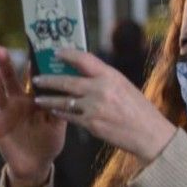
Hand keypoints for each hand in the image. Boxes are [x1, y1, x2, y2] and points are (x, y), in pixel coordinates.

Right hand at [0, 47, 64, 186]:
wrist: (36, 164)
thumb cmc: (48, 141)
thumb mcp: (58, 125)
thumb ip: (60, 109)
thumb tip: (68, 93)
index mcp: (33, 97)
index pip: (31, 77)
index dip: (30, 63)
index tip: (31, 47)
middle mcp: (17, 100)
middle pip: (10, 79)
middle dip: (5, 65)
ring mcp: (5, 112)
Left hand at [33, 49, 176, 164]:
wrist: (149, 134)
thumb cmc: (139, 109)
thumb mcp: (124, 86)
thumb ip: (104, 79)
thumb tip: (85, 73)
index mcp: (110, 76)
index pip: (84, 59)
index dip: (67, 54)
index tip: (56, 52)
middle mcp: (100, 89)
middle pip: (67, 81)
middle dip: (48, 79)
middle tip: (36, 78)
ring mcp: (94, 107)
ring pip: (63, 100)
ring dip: (48, 99)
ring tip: (38, 98)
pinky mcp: (91, 124)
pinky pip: (69, 116)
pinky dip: (60, 112)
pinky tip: (54, 110)